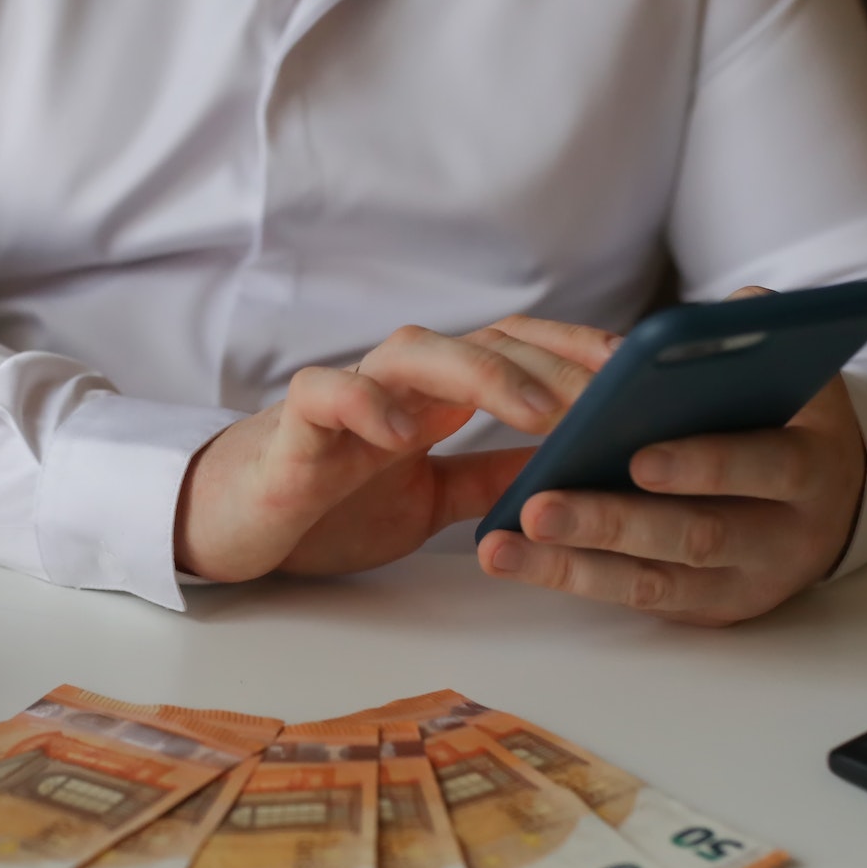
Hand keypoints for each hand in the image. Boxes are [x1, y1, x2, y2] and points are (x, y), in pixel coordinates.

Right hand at [175, 317, 621, 582]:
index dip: (570, 348)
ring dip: (479, 373)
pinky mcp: (290, 431)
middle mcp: (393, 386)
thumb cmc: (326, 506)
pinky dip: (362, 402)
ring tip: (536, 410)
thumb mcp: (429, 500)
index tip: (636, 367)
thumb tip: (569, 467)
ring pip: (410, 351)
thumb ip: (489, 477)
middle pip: (477, 341)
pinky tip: (403, 432)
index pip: (510, 347)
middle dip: (548, 361)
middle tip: (611, 391)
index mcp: (430, 400)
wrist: (230, 527)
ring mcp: (342, 401)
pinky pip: (323, 395)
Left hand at [476, 293, 866, 625]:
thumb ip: (766, 338)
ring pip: (652, 580)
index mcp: (811, 468)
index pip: (764, 467)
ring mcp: (740, 582)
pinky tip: (513, 557)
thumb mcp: (802, 376)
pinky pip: (632, 596)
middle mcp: (784, 537)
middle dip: (614, 522)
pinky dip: (571, 577)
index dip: (704, 466)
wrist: (831, 506)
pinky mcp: (702, 608)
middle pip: (695, 536)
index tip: (639, 458)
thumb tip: (727, 311)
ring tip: (500, 547)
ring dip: (571, 565)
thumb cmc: (793, 423)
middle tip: (540, 510)